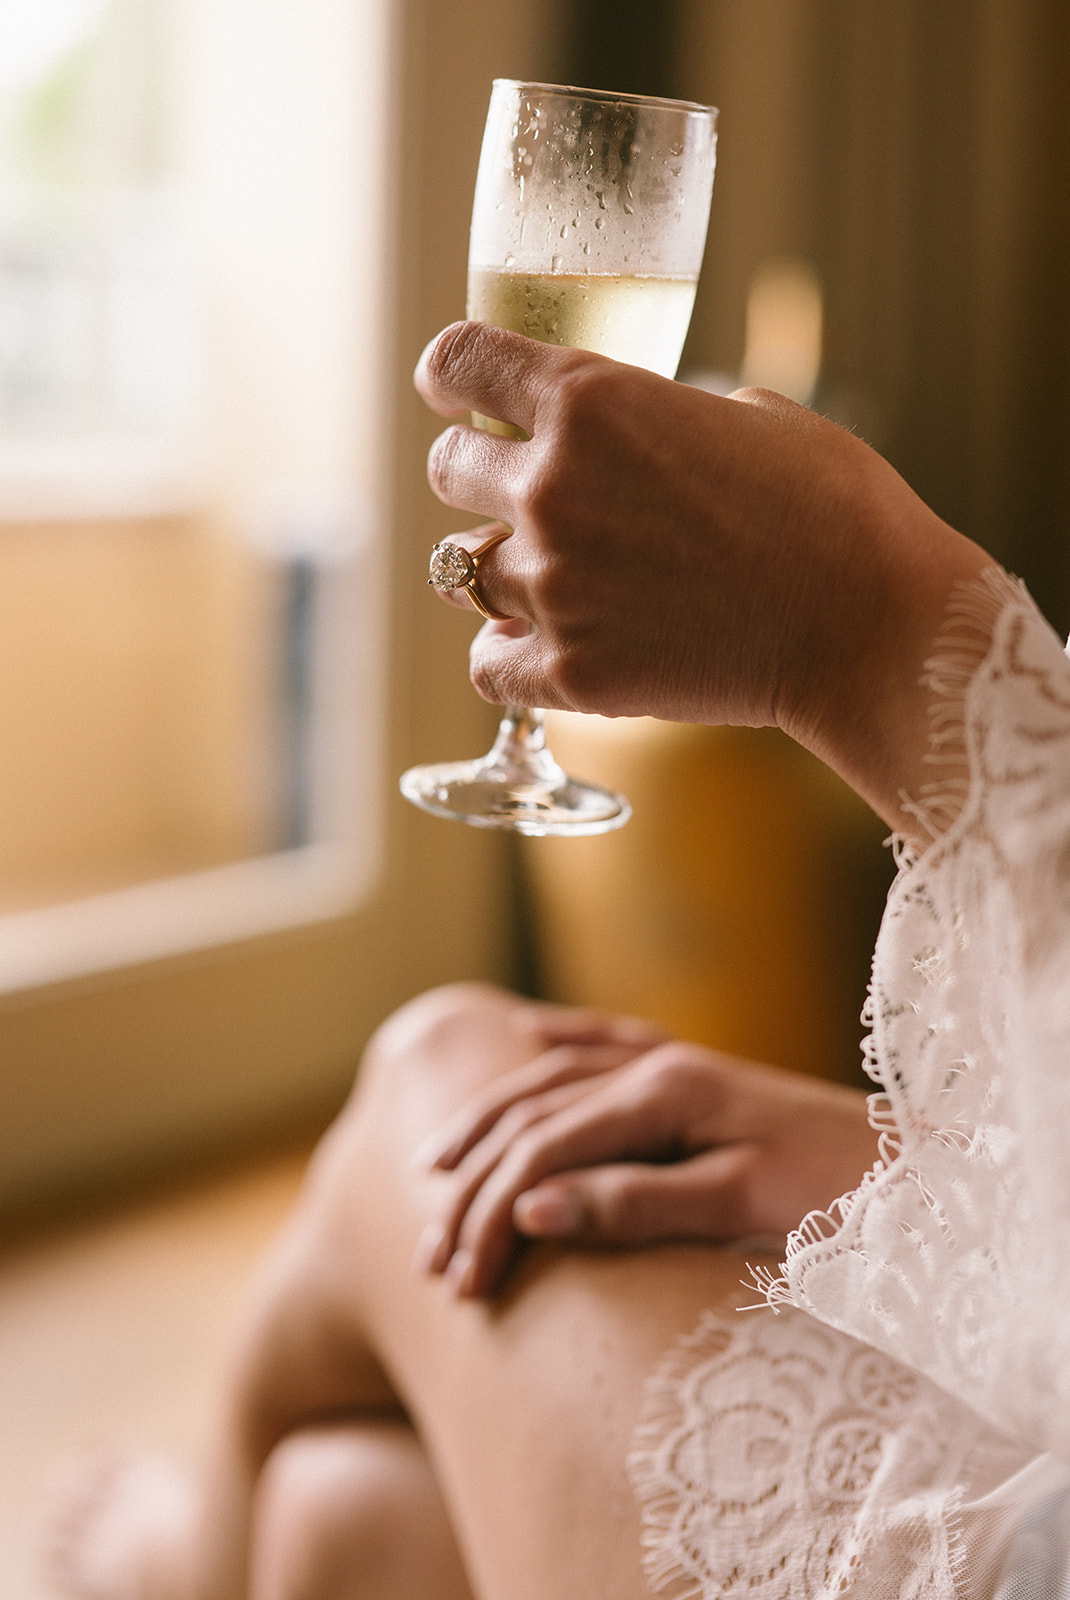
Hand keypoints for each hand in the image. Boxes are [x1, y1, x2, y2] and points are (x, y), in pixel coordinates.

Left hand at [414, 322, 993, 834]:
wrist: (869, 623)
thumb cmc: (834, 509)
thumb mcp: (752, 415)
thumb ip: (665, 414)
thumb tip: (643, 434)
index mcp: (590, 401)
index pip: (456, 362)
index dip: (450, 376)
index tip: (455, 392)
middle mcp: (552, 488)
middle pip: (447, 471)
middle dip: (479, 477)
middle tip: (523, 497)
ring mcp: (554, 585)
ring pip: (461, 571)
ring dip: (500, 569)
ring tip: (554, 578)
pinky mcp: (571, 672)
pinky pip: (486, 665)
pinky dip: (508, 656)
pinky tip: (544, 646)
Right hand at [415, 1033, 879, 1297]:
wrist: (915, 1167)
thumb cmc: (836, 1193)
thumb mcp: (738, 1205)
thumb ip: (633, 1202)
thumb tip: (530, 1208)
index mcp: (664, 1093)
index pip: (545, 1149)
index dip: (492, 1215)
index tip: (461, 1283)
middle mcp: (658, 1066)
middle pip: (535, 1114)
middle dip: (473, 1184)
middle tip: (431, 1258)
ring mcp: (675, 1063)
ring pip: (555, 1080)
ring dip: (491, 1124)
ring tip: (435, 1167)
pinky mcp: (693, 1074)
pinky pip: (606, 1042)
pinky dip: (558, 1040)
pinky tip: (524, 1037)